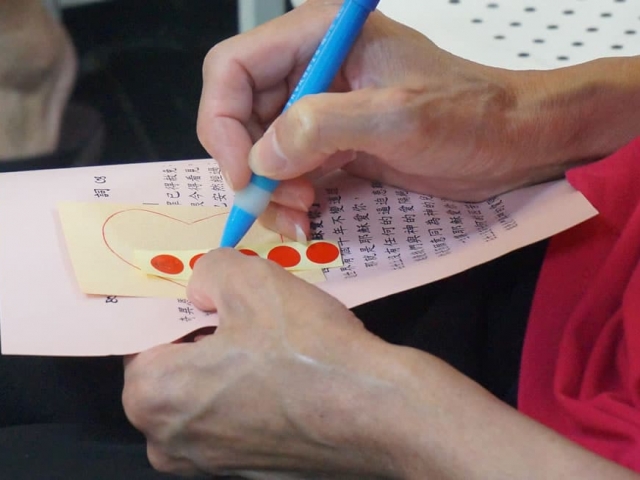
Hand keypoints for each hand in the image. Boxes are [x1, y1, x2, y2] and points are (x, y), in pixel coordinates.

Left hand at [122, 249, 402, 477]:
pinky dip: (253, 397)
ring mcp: (211, 466)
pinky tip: (290, 376)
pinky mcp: (251, 473)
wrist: (379, 414)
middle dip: (203, 341)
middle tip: (247, 315)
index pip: (145, 338)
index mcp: (153, 398)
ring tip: (275, 344)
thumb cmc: (305, 348)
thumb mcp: (249, 279)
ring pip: (207, 397)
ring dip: (230, 368)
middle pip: (174, 371)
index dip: (180, 309)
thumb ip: (207, 272)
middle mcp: (170, 443)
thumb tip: (202, 289)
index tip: (211, 296)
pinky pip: (237, 421)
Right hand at [197, 0, 573, 239]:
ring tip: (302, 216)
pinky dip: (288, 199)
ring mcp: (318, 107)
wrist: (508, 142)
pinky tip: (308, 217)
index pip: (232, 68)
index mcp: (317, 36)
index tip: (245, 175)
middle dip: (251, 166)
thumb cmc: (468, 116)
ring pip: (259, 149)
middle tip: (283, 205)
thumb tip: (261, 156)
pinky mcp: (330, 142)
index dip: (221, 122)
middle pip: (238, 114)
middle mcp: (309, 67)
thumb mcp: (398, 117)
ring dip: (269, 190)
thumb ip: (324, 126)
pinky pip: (287, 171)